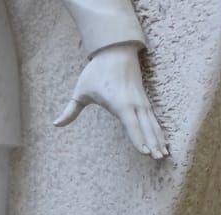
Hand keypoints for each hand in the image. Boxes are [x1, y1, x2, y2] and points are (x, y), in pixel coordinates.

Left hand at [54, 43, 168, 159]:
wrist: (116, 50)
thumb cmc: (96, 72)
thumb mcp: (81, 91)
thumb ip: (70, 110)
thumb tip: (55, 124)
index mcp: (120, 103)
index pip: (131, 124)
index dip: (137, 139)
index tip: (144, 152)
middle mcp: (134, 103)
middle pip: (146, 127)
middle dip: (153, 143)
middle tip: (159, 158)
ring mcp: (141, 101)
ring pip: (152, 123)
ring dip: (159, 138)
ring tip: (164, 154)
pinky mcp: (144, 100)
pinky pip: (153, 118)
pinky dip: (158, 129)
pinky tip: (162, 140)